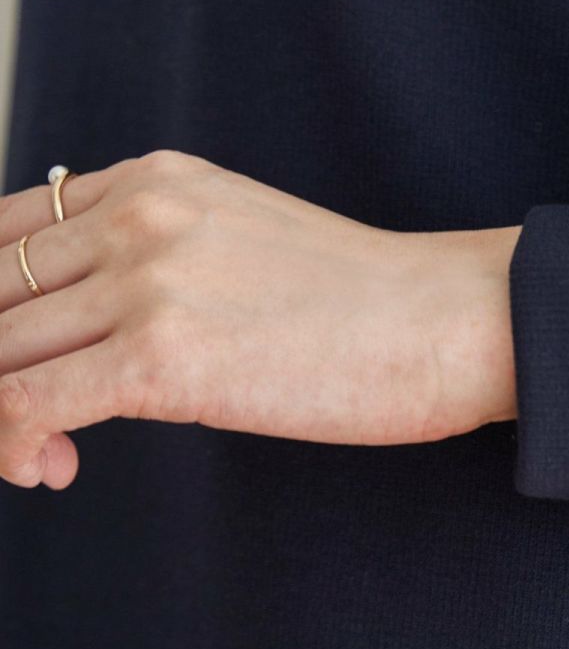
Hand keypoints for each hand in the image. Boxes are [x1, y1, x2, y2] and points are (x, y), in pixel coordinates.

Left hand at [0, 149, 520, 489]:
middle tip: (29, 417)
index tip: (15, 359)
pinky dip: (13, 443)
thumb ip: (160, 253)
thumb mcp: (243, 236)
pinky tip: (51, 469)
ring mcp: (146, 283)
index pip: (6, 231)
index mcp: (153, 179)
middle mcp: (136, 216)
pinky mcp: (160, 358)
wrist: (444, 321)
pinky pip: (23, 404)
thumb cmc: (364, 299)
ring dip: (0, 411)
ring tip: (41, 453)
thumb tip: (93, 327)